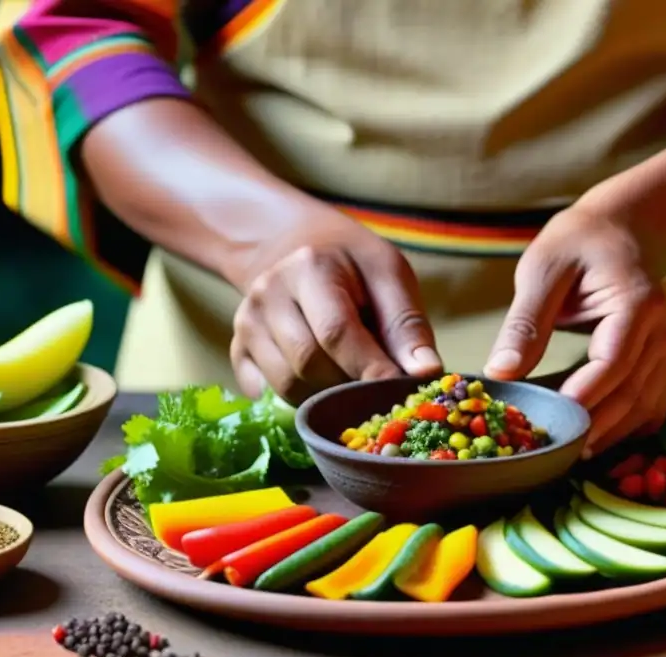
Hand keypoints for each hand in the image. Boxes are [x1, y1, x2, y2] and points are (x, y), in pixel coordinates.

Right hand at [227, 198, 442, 402]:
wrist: (296, 248)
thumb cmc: (353, 266)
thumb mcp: (389, 275)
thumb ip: (407, 324)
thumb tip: (427, 372)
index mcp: (310, 267)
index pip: (336, 332)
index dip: (369, 369)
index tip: (398, 393)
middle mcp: (268, 293)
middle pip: (307, 363)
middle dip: (348, 385)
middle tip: (378, 391)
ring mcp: (247, 321)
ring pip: (285, 384)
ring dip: (324, 396)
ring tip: (350, 382)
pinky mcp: (237, 347)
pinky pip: (265, 393)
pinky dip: (297, 400)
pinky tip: (319, 385)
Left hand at [484, 203, 665, 456]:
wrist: (621, 231)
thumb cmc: (577, 245)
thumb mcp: (542, 270)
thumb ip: (525, 323)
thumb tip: (502, 374)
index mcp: (637, 304)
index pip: (612, 363)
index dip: (581, 399)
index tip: (548, 422)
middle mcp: (663, 332)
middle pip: (629, 395)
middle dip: (588, 427)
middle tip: (545, 451)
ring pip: (641, 410)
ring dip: (604, 436)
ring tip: (560, 454)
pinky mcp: (663, 367)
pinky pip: (649, 410)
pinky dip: (622, 431)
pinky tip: (589, 442)